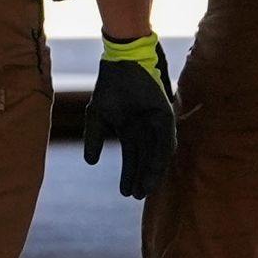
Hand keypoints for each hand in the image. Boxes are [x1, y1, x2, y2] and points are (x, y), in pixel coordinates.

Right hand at [81, 36, 177, 199]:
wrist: (122, 60)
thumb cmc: (109, 85)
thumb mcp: (97, 115)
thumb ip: (94, 138)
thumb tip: (90, 163)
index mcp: (131, 130)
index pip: (132, 158)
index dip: (129, 175)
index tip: (125, 193)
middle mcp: (146, 129)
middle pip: (145, 158)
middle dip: (141, 177)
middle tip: (137, 196)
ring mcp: (156, 122)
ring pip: (157, 152)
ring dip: (152, 170)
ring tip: (146, 187)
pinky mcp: (166, 112)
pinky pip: (166, 136)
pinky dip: (162, 152)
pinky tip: (157, 166)